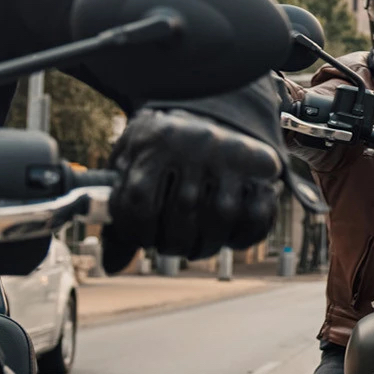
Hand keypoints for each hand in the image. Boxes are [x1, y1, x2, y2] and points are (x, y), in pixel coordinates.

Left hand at [102, 109, 281, 271]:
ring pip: (222, 214)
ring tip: (197, 247)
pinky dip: (243, 236)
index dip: (137, 233)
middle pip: (183, 211)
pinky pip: (258, 213)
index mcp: (157, 142)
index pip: (139, 202)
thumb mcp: (133, 165)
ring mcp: (232, 155)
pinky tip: (228, 239)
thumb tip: (112, 264)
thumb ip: (121, 211)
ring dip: (207, 244)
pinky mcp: (261, 166)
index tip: (142, 241)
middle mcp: (197, 144)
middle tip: (171, 247)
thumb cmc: (163, 149)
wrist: (211, 109)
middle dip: (174, 243)